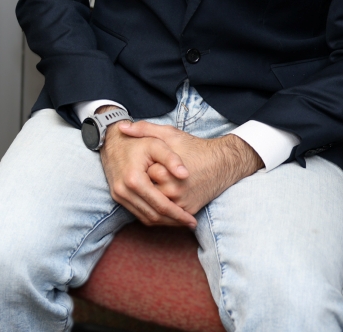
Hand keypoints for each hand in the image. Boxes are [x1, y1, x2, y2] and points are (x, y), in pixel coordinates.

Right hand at [100, 121, 194, 227]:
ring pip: (144, 218)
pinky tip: (166, 215)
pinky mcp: (117, 196)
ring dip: (164, 222)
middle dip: (173, 221)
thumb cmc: (137, 141)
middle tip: (191, 223)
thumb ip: (172, 158)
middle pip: (153, 216)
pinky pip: (137, 213)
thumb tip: (185, 175)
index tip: (193, 221)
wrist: (111, 140)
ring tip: (181, 221)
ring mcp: (118, 195)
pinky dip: (153, 217)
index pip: (161, 206)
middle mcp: (124, 190)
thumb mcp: (156, 143)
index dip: (179, 215)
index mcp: (134, 179)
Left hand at [120, 122, 262, 215]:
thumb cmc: (193, 147)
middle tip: (154, 173)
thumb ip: (144, 129)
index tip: (149, 161)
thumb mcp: (168, 134)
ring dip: (150, 197)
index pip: (141, 175)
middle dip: (146, 183)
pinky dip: (160, 207)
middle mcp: (173, 193)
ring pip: (155, 205)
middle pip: (146, 192)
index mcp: (165, 174)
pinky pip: (166, 214)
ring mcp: (181, 205)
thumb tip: (120, 127)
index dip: (143, 167)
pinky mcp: (188, 211)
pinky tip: (160, 194)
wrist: (222, 163)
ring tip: (155, 183)